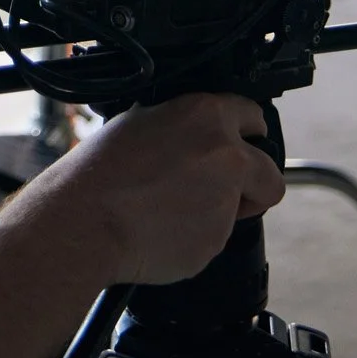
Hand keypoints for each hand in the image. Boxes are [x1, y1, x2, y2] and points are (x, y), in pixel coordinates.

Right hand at [54, 96, 284, 285]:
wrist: (86, 218)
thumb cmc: (101, 170)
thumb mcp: (142, 120)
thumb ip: (184, 127)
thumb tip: (196, 136)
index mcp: (208, 116)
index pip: (255, 117)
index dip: (250, 135)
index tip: (246, 145)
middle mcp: (226, 155)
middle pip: (270, 175)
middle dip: (253, 185)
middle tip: (219, 190)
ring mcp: (226, 201)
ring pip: (239, 210)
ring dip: (219, 211)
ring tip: (171, 209)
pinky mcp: (217, 241)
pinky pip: (216, 238)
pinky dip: (197, 237)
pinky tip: (164, 228)